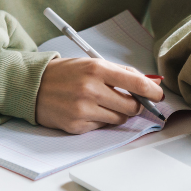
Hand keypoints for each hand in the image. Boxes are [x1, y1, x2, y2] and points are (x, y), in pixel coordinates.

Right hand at [35, 57, 164, 133]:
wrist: (32, 86)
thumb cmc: (65, 73)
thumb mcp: (92, 64)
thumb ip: (120, 74)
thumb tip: (149, 83)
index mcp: (96, 69)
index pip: (136, 82)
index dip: (152, 91)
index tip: (159, 95)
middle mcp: (90, 89)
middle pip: (132, 105)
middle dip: (136, 105)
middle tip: (131, 101)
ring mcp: (83, 109)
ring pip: (119, 118)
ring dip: (118, 113)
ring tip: (103, 103)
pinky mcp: (77, 126)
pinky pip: (102, 126)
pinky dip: (100, 120)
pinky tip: (87, 110)